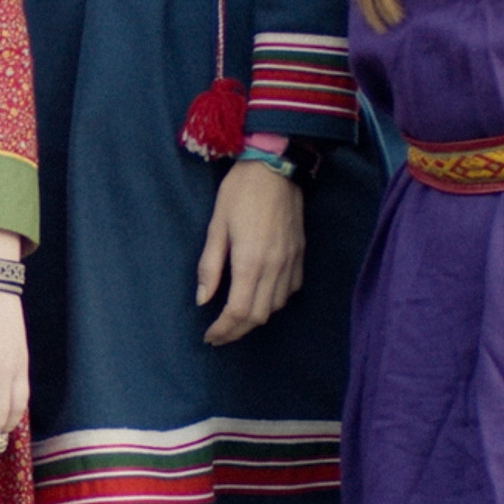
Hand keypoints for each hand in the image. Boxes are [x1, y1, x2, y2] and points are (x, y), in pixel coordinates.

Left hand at [194, 160, 306, 346]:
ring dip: (255, 318)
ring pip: (275, 306)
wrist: (276, 167)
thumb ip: (210, 266)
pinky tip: (260, 297)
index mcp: (250, 261)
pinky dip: (274, 302)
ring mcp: (291, 262)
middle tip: (219, 333)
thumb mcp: (216, 226)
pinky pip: (290, 290)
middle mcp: (275, 266)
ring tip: (236, 318)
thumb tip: (203, 300)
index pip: (238, 311)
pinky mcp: (301, 255)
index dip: (223, 329)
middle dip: (237, 331)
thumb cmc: (240, 192)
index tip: (210, 336)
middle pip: (258, 316)